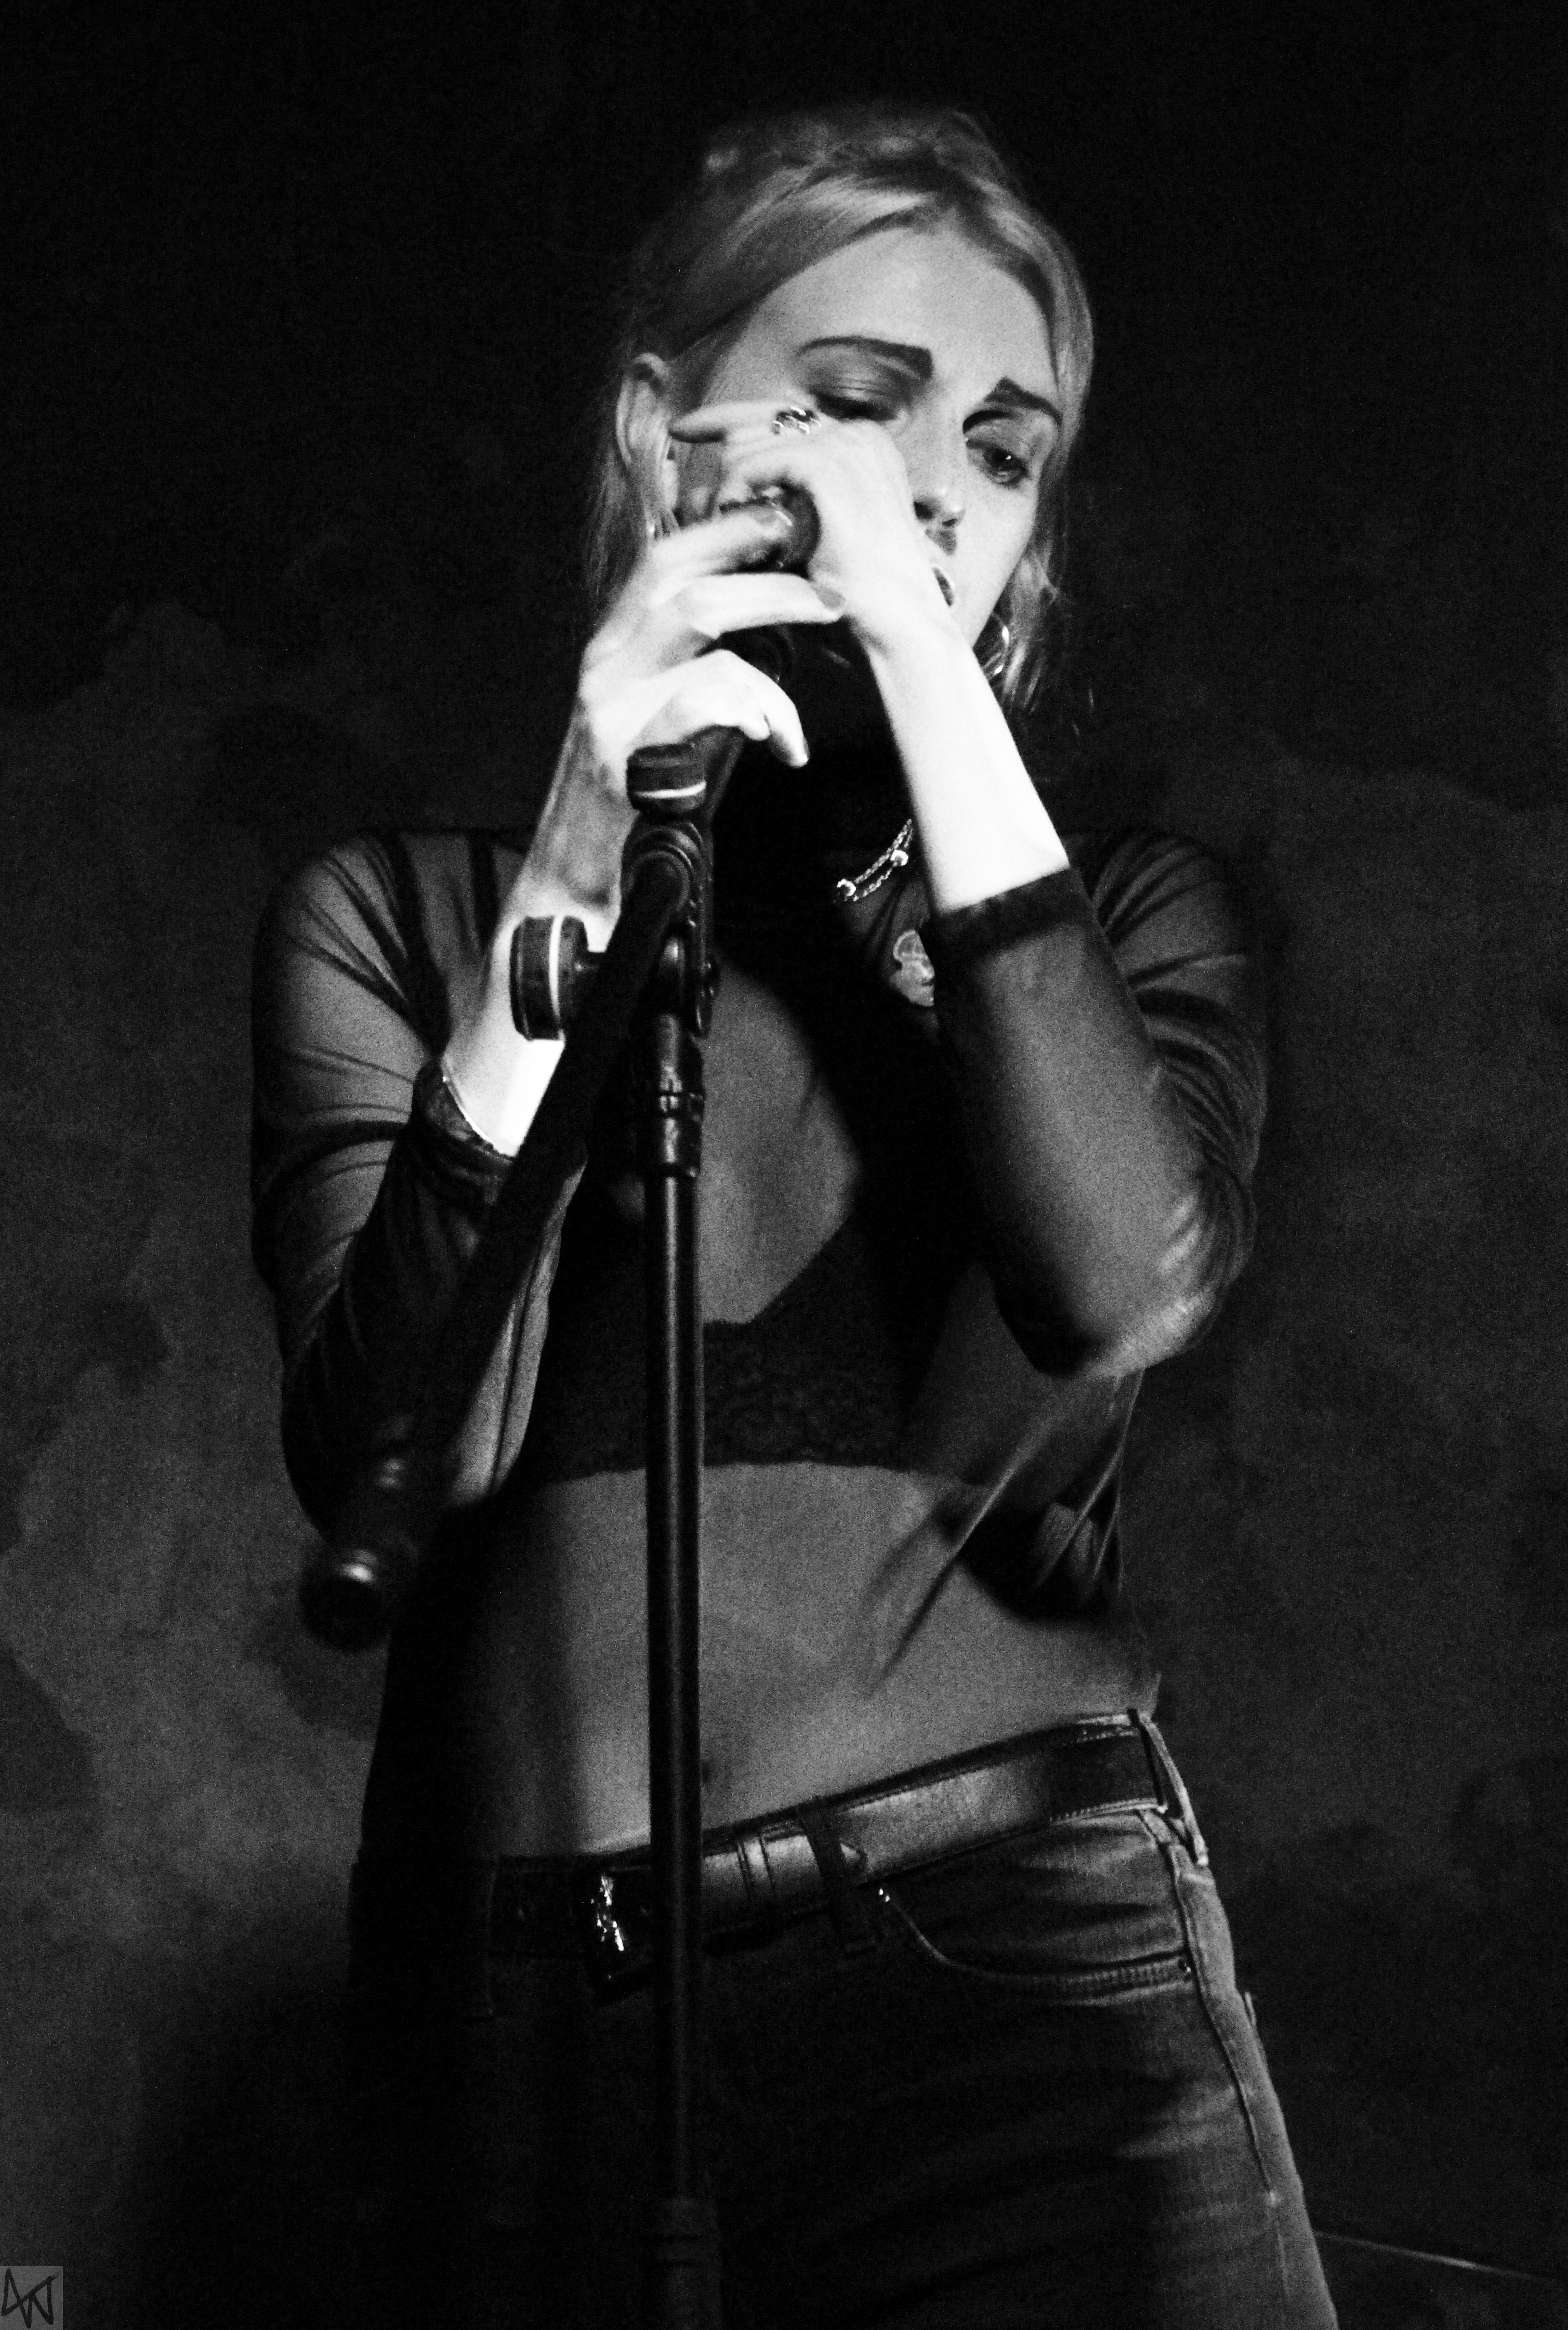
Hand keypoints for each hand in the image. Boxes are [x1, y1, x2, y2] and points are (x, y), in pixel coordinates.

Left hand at [669, 401, 955, 658]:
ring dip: (728, 489)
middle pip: (761, 423)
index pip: (783, 415)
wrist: (896, 620)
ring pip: (750, 445)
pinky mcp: (829, 464)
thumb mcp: (815, 532)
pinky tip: (734, 521)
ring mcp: (846, 444)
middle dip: (721, 456)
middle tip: (695, 491)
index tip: (682, 428)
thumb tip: (721, 486)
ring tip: (726, 530)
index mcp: (863, 443)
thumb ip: (783, 498)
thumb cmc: (855, 594)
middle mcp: (858, 432)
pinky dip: (735, 492)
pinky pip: (754, 463)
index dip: (726, 418)